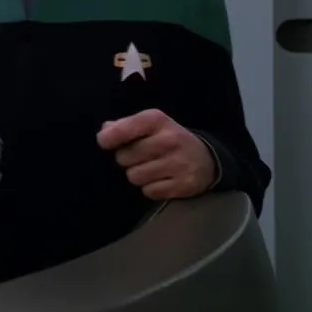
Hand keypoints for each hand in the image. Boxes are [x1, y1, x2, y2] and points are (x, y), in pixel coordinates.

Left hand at [96, 108, 214, 200]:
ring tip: (152, 168)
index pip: (123, 129)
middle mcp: (169, 140)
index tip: (104, 142)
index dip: (108, 138)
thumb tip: (105, 131)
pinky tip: (162, 179)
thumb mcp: (150, 125)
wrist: (207, 159)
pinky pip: (149, 191)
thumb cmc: (168, 139)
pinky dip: (151, 188)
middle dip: (127, 159)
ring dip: (138, 175)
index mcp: (157, 120)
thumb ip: (125, 126)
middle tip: (141, 157)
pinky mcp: (184, 185)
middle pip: (124, 157)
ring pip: (134, 177)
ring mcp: (178, 163)